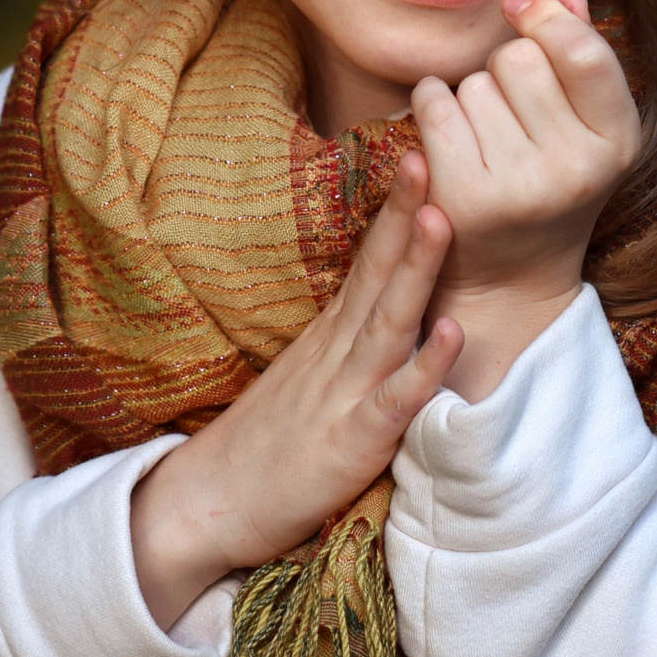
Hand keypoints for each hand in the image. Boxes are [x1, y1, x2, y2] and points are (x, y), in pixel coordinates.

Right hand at [128, 151, 461, 628]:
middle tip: (429, 152)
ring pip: (388, 320)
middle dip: (404, 212)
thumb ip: (346, 336)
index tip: (420, 153)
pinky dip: (424, 366)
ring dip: (416, 268)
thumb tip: (384, 294)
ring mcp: (342, 392)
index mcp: (329, 333)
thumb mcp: (307, 374)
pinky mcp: (350, 441)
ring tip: (440, 216)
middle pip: (376, 271)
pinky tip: (451, 334)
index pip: (367, 259)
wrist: (205, 504)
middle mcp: (336, 350)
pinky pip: (394, 400)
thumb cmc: (265, 444)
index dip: (394, 209)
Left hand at [410, 0, 641, 399]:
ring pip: (473, 82)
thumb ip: (579, 52)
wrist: (509, 276)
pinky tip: (447, 138)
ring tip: (487, 140)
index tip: (521, 3)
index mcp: (617, 142)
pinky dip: (432, 105)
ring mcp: (519, 186)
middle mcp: (574, 168)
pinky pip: (434, 103)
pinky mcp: (464, 196)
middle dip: (506, 69)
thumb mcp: (583, 124)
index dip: (547, 17)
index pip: (583, 52)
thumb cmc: (549, 178)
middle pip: (518, 59)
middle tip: (513, 115)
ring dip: (470, 96)